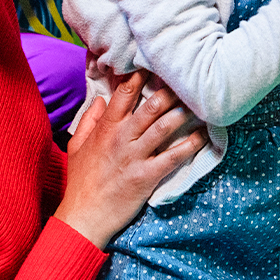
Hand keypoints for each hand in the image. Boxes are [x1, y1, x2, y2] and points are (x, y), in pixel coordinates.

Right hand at [54, 71, 205, 249]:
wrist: (84, 216)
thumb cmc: (80, 181)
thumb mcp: (76, 145)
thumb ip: (88, 119)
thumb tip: (100, 98)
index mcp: (106, 128)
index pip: (125, 93)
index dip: (141, 75)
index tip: (155, 63)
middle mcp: (122, 138)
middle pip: (150, 106)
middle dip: (170, 90)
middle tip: (187, 79)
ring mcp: (135, 156)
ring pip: (164, 127)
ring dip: (183, 113)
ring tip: (199, 102)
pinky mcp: (147, 176)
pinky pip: (172, 157)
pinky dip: (190, 145)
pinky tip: (202, 136)